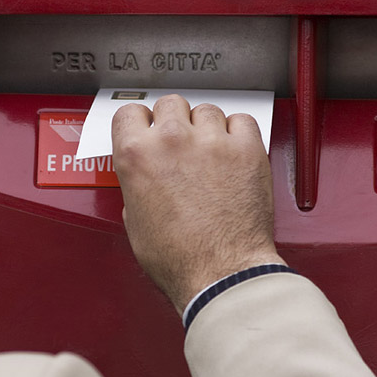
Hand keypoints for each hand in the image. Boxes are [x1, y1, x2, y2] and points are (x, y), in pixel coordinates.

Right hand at [112, 94, 284, 314]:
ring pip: (207, 110)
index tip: (149, 128)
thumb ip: (136, 184)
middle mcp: (172, 140)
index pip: (130, 111)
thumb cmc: (180, 258)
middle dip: (175, 121)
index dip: (140, 122)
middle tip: (182, 143)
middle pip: (171, 104)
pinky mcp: (246, 149)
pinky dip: (239, 132)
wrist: (221, 273)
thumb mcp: (134, 221)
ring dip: (207, 127)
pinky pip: (242, 120)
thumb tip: (145, 175)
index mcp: (137, 155)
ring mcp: (211, 141)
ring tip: (211, 152)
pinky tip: (234, 150)